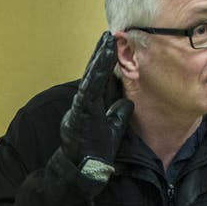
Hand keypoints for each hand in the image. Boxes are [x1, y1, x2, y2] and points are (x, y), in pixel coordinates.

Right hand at [58, 31, 133, 196]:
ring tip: (106, 42)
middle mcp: (84, 103)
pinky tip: (101, 64)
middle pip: (94, 74)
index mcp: (91, 106)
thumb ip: (118, 116)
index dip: (106, 64)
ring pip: (90, 79)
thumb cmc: (94, 152)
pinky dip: (94, 77)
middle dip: (101, 55)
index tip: (113, 46)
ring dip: (98, 60)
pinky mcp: (79, 114)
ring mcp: (80, 108)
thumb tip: (127, 103)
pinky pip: (88, 91)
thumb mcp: (113, 130)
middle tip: (109, 35)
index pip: (100, 80)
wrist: (82, 171)